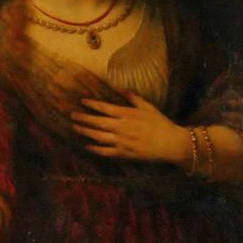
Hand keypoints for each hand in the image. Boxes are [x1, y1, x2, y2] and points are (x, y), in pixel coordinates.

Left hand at [72, 93, 187, 162]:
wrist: (170, 143)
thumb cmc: (161, 124)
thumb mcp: (148, 107)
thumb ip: (133, 98)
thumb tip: (121, 88)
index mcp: (127, 114)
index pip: (104, 108)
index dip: (92, 104)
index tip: (82, 101)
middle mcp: (121, 127)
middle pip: (97, 122)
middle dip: (83, 118)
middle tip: (72, 115)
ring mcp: (121, 141)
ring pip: (97, 137)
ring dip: (85, 132)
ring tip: (75, 128)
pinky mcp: (123, 153)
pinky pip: (105, 152)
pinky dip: (95, 149)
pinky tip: (87, 146)